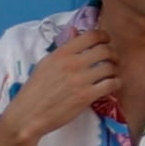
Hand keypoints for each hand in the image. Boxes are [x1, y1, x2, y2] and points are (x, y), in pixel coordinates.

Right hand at [1, 35, 122, 145]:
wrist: (28, 115)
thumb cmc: (35, 90)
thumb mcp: (45, 63)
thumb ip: (63, 47)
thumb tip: (74, 30)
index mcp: (62, 53)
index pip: (91, 36)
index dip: (104, 36)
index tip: (106, 41)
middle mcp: (72, 64)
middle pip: (105, 50)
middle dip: (113, 53)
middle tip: (113, 59)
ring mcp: (80, 80)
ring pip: (110, 67)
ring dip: (115, 69)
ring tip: (112, 73)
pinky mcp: (86, 96)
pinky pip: (111, 84)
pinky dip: (116, 83)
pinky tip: (113, 85)